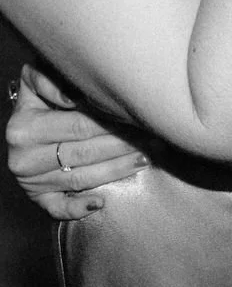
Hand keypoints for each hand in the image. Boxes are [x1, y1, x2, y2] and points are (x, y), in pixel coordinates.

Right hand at [7, 66, 147, 219]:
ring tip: (147, 157)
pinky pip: (58, 208)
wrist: (25, 122)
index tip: (141, 118)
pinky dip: (79, 208)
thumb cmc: (43, 96)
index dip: (114, 122)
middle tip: (154, 138)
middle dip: (124, 144)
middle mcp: (23, 157)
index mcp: (24, 127)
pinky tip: (100, 202)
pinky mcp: (38, 197)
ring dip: (118, 169)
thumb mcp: (39, 78)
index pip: (79, 126)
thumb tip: (77, 97)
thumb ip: (53, 81)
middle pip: (85, 152)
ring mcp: (30, 180)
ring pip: (81, 178)